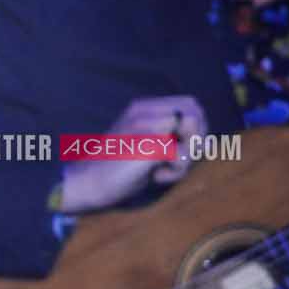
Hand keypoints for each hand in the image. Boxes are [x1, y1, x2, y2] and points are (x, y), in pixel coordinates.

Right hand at [55, 95, 208, 212]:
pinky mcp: (147, 144)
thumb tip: (199, 134)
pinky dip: (174, 171)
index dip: (197, 126)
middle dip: (195, 142)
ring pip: (193, 136)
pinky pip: (182, 156)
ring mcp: (144, 125)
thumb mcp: (153, 146)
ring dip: (184, 159)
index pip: (190, 105)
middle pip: (196, 116)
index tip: (180, 148)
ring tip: (160, 169)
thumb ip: (179, 136)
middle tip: (171, 160)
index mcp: (143, 107)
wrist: (89, 183)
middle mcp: (144, 110)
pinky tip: (154, 176)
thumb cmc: (123, 168)